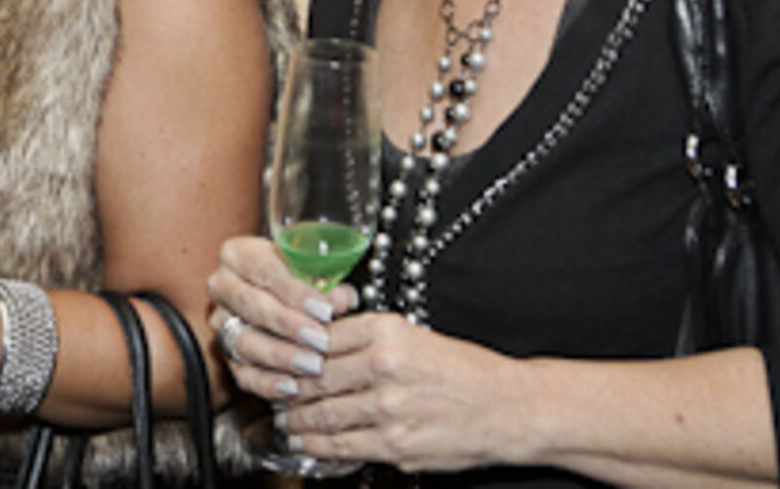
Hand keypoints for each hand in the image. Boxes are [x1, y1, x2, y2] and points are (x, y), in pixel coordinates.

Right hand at [206, 235, 353, 396]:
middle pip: (251, 305)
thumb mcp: (311, 269)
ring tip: (312, 364)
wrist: (275, 292)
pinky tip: (292, 386)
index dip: (295, 291)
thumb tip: (343, 298)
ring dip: (281, 356)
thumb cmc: (295, 276)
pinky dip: (268, 382)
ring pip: (244, 341)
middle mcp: (223, 286)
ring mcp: (222, 321)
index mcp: (239, 254)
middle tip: (319, 339)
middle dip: (289, 325)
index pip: (264, 268)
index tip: (324, 309)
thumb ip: (326, 281)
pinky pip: (242, 372)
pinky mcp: (226, 353)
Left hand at [272, 310, 531, 474]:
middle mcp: (384, 367)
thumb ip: (368, 338)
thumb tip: (321, 344)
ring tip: (284, 419)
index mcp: (387, 332)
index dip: (293, 350)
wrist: (508, 408)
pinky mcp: (395, 445)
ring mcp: (388, 409)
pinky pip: (342, 445)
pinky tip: (305, 442)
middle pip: (314, 377)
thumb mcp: (415, 336)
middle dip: (287, 387)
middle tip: (271, 390)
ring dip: (296, 419)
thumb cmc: (465, 371)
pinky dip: (317, 445)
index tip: (277, 356)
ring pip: (323, 414)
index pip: (320, 339)